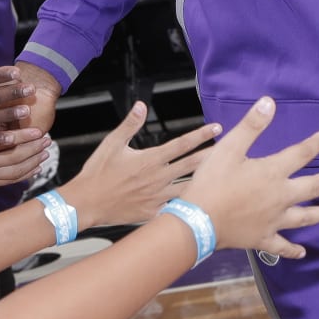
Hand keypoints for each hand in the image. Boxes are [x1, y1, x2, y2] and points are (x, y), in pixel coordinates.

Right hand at [62, 100, 220, 225]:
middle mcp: (158, 177)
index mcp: (150, 159)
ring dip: (208, 183)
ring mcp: (157, 197)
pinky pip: (175, 210)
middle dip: (213, 157)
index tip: (217, 127)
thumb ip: (130, 124)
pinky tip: (205, 209)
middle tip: (233, 151)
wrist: (85, 203)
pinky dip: (189, 208)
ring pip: (189, 189)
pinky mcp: (152, 213)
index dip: (201, 135)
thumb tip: (142, 105)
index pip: (182, 144)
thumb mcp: (112, 143)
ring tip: (225, 179)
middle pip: (193, 166)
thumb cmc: (97, 172)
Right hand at [178, 97, 318, 257]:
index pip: (300, 154)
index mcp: (272, 172)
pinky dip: (292, 250)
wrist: (198, 221)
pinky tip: (302, 253)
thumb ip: (251, 126)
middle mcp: (280, 197)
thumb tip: (269, 102)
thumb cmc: (212, 182)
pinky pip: (282, 246)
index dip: (314, 144)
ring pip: (305, 217)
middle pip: (313, 187)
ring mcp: (273, 220)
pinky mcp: (262, 238)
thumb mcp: (229, 147)